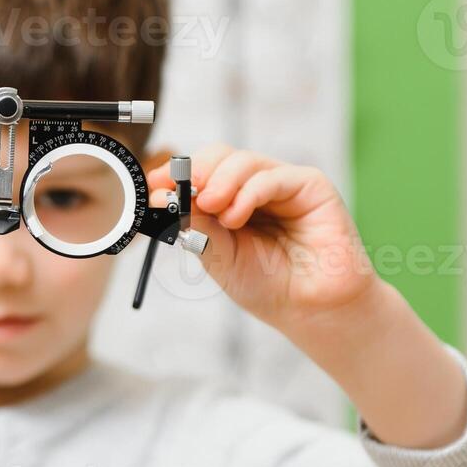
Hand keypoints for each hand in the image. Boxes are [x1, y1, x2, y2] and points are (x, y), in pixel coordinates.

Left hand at [148, 144, 376, 330]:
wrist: (311, 309)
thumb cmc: (268, 285)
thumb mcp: (219, 256)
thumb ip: (196, 225)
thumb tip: (164, 197)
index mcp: (230, 202)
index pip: (200, 173)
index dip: (176, 173)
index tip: (154, 185)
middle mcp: (255, 188)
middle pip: (219, 157)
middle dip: (196, 170)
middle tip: (183, 190)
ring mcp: (282, 184)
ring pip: (243, 160)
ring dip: (220, 181)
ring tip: (212, 208)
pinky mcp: (310, 186)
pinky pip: (272, 177)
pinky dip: (248, 192)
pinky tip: (236, 216)